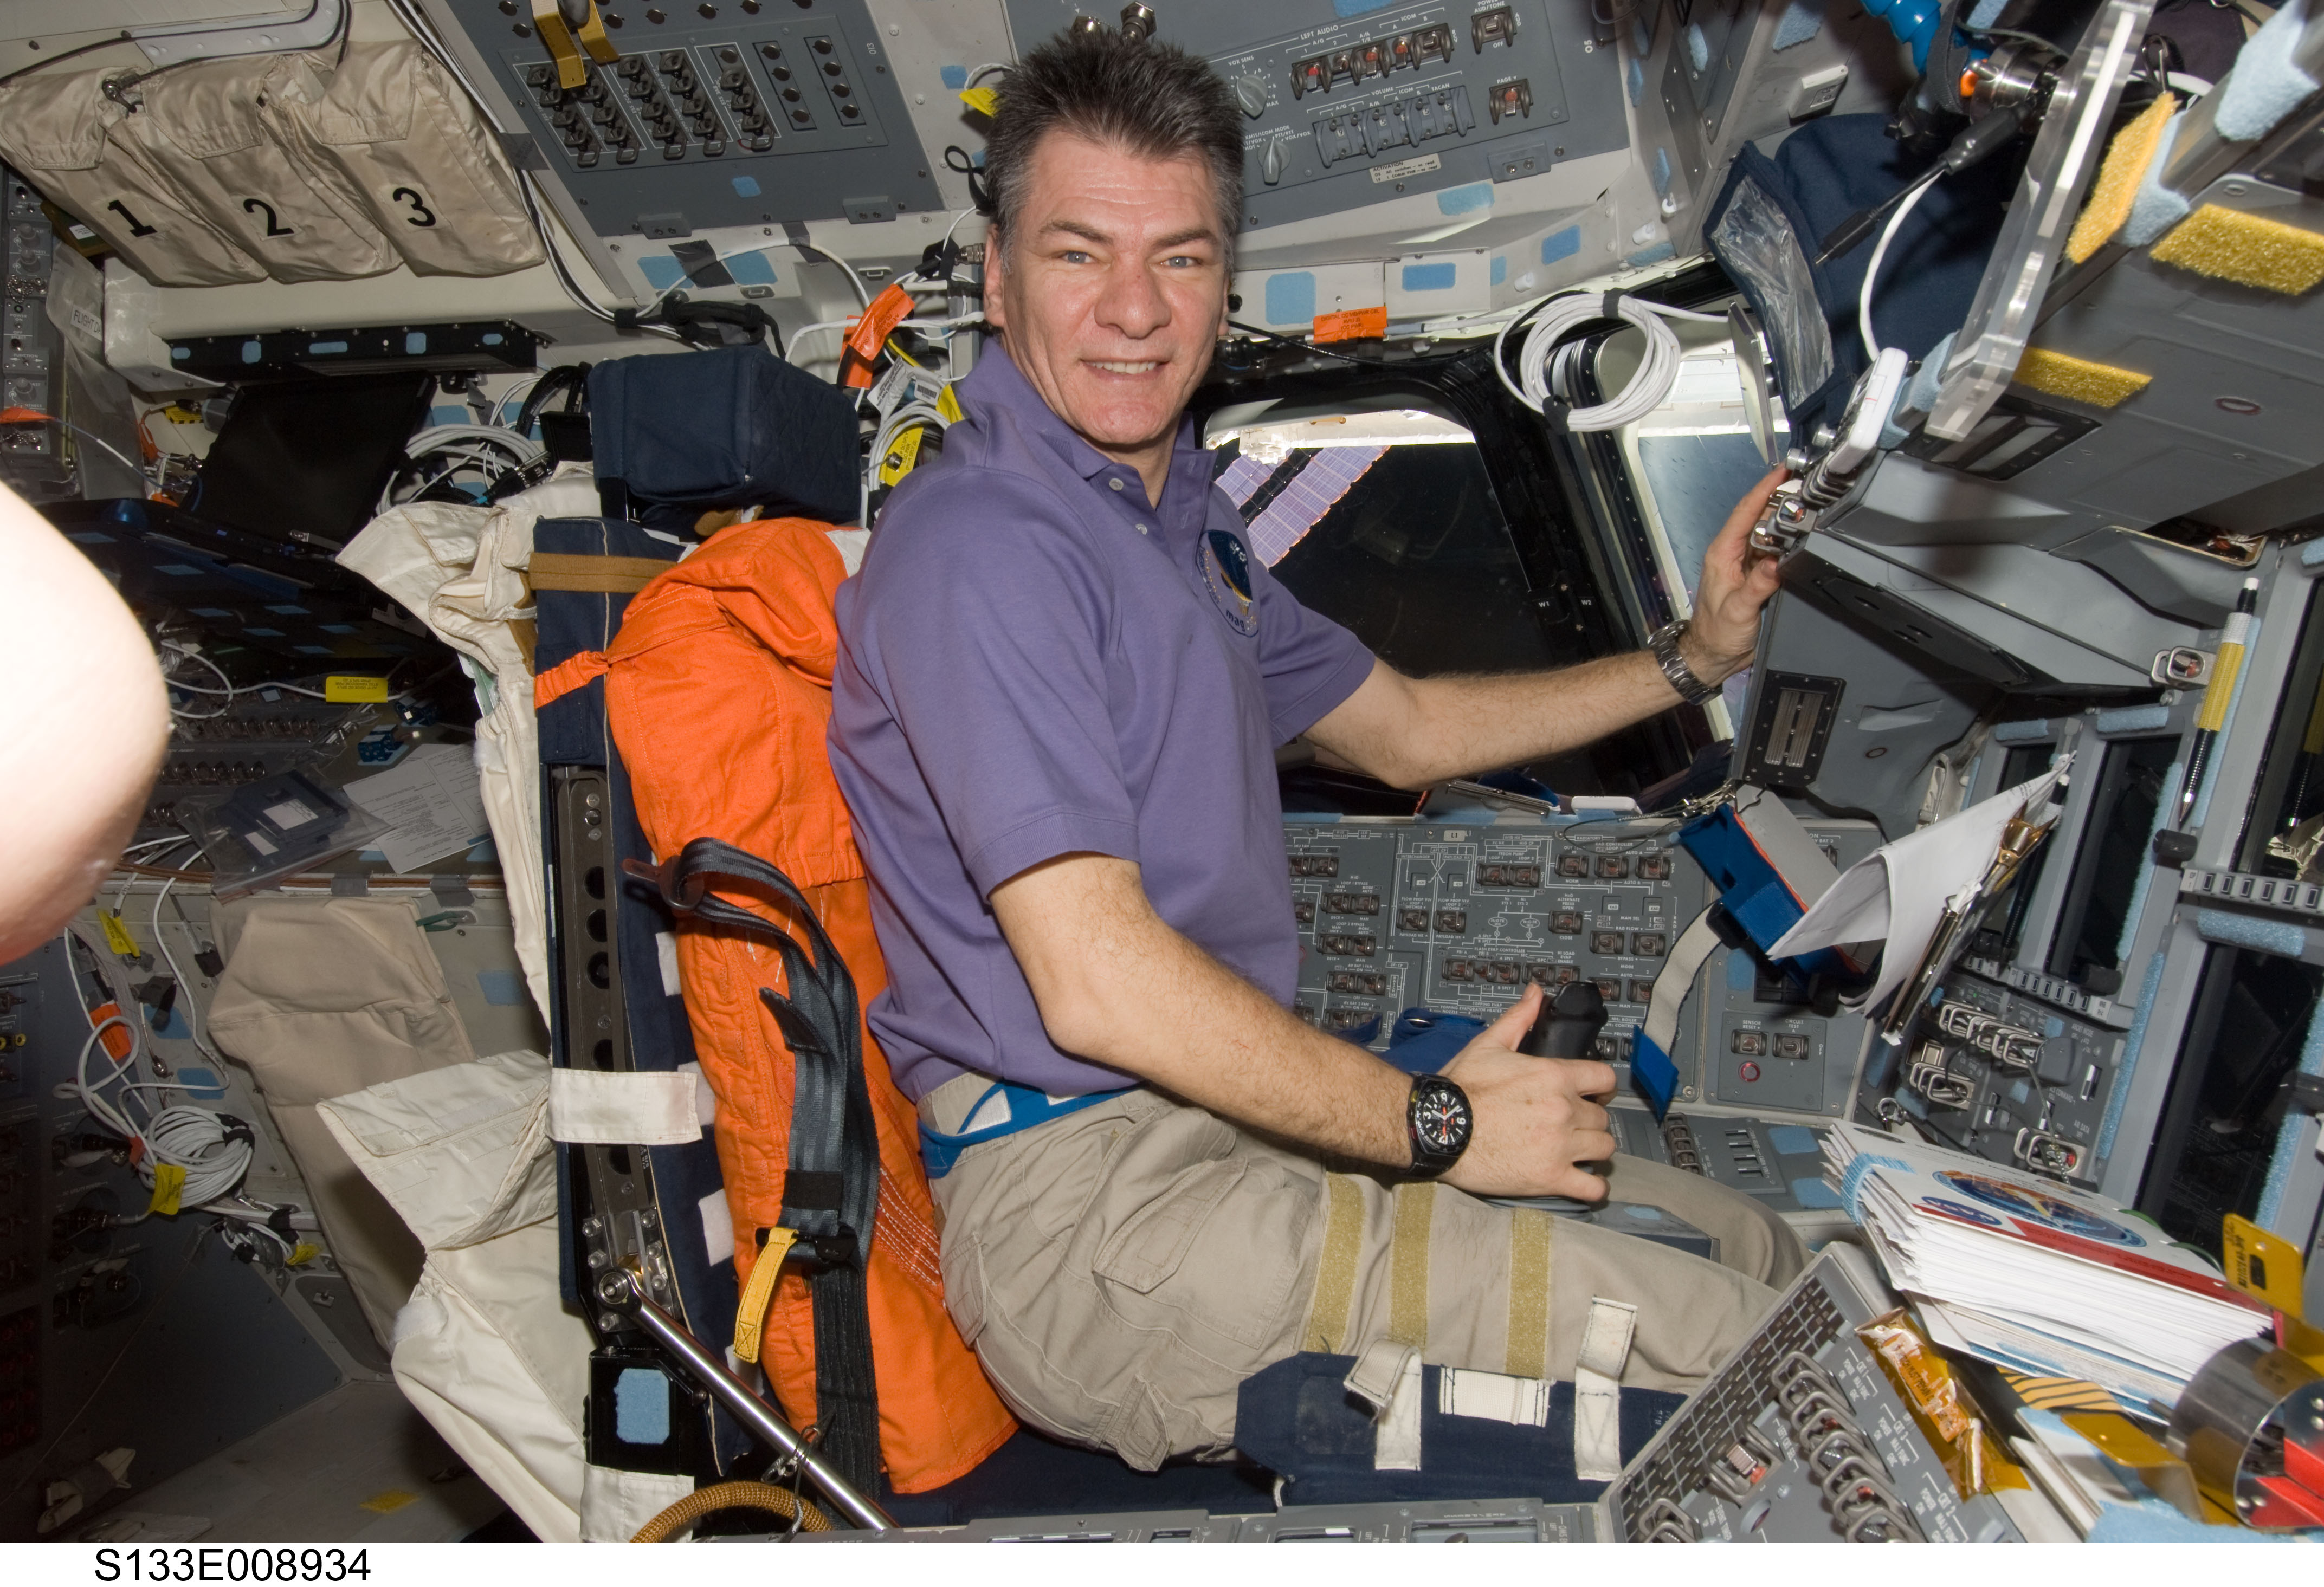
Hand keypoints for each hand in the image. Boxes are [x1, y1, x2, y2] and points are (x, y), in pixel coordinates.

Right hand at [1438, 985, 1618, 1199]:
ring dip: (1593, 1149)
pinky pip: (1592, 1189)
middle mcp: (1564, 1111)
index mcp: (1555, 1077)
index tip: (1593, 1093)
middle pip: (1602, 1117)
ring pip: (1604, 1149)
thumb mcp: (1489, 1045)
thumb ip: (1519, 1018)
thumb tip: (1536, 994)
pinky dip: (1592, 1188)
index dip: (1601, 1086)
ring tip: (1577, 1151)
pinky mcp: (1550, 1178)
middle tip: (1572, 1124)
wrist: (1438, 1128)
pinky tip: (1581, 1180)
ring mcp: (1560, 1147)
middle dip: (1589, 1120)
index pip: (1605, 1079)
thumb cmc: (1460, 1089)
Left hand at [1681, 466, 1788, 684]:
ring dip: (1788, 520)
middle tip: (1806, 484)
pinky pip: (1775, 551)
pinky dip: (1789, 542)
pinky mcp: (1757, 575)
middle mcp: (1734, 554)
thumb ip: (1758, 586)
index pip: (1745, 512)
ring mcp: (1746, 563)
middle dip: (1782, 499)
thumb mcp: (1738, 610)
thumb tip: (1777, 563)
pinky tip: (1803, 537)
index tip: (1782, 473)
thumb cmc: (1716, 634)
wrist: (1713, 655)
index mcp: (1723, 554)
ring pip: (1770, 533)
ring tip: (1810, 505)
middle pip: (1760, 517)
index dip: (1764, 489)